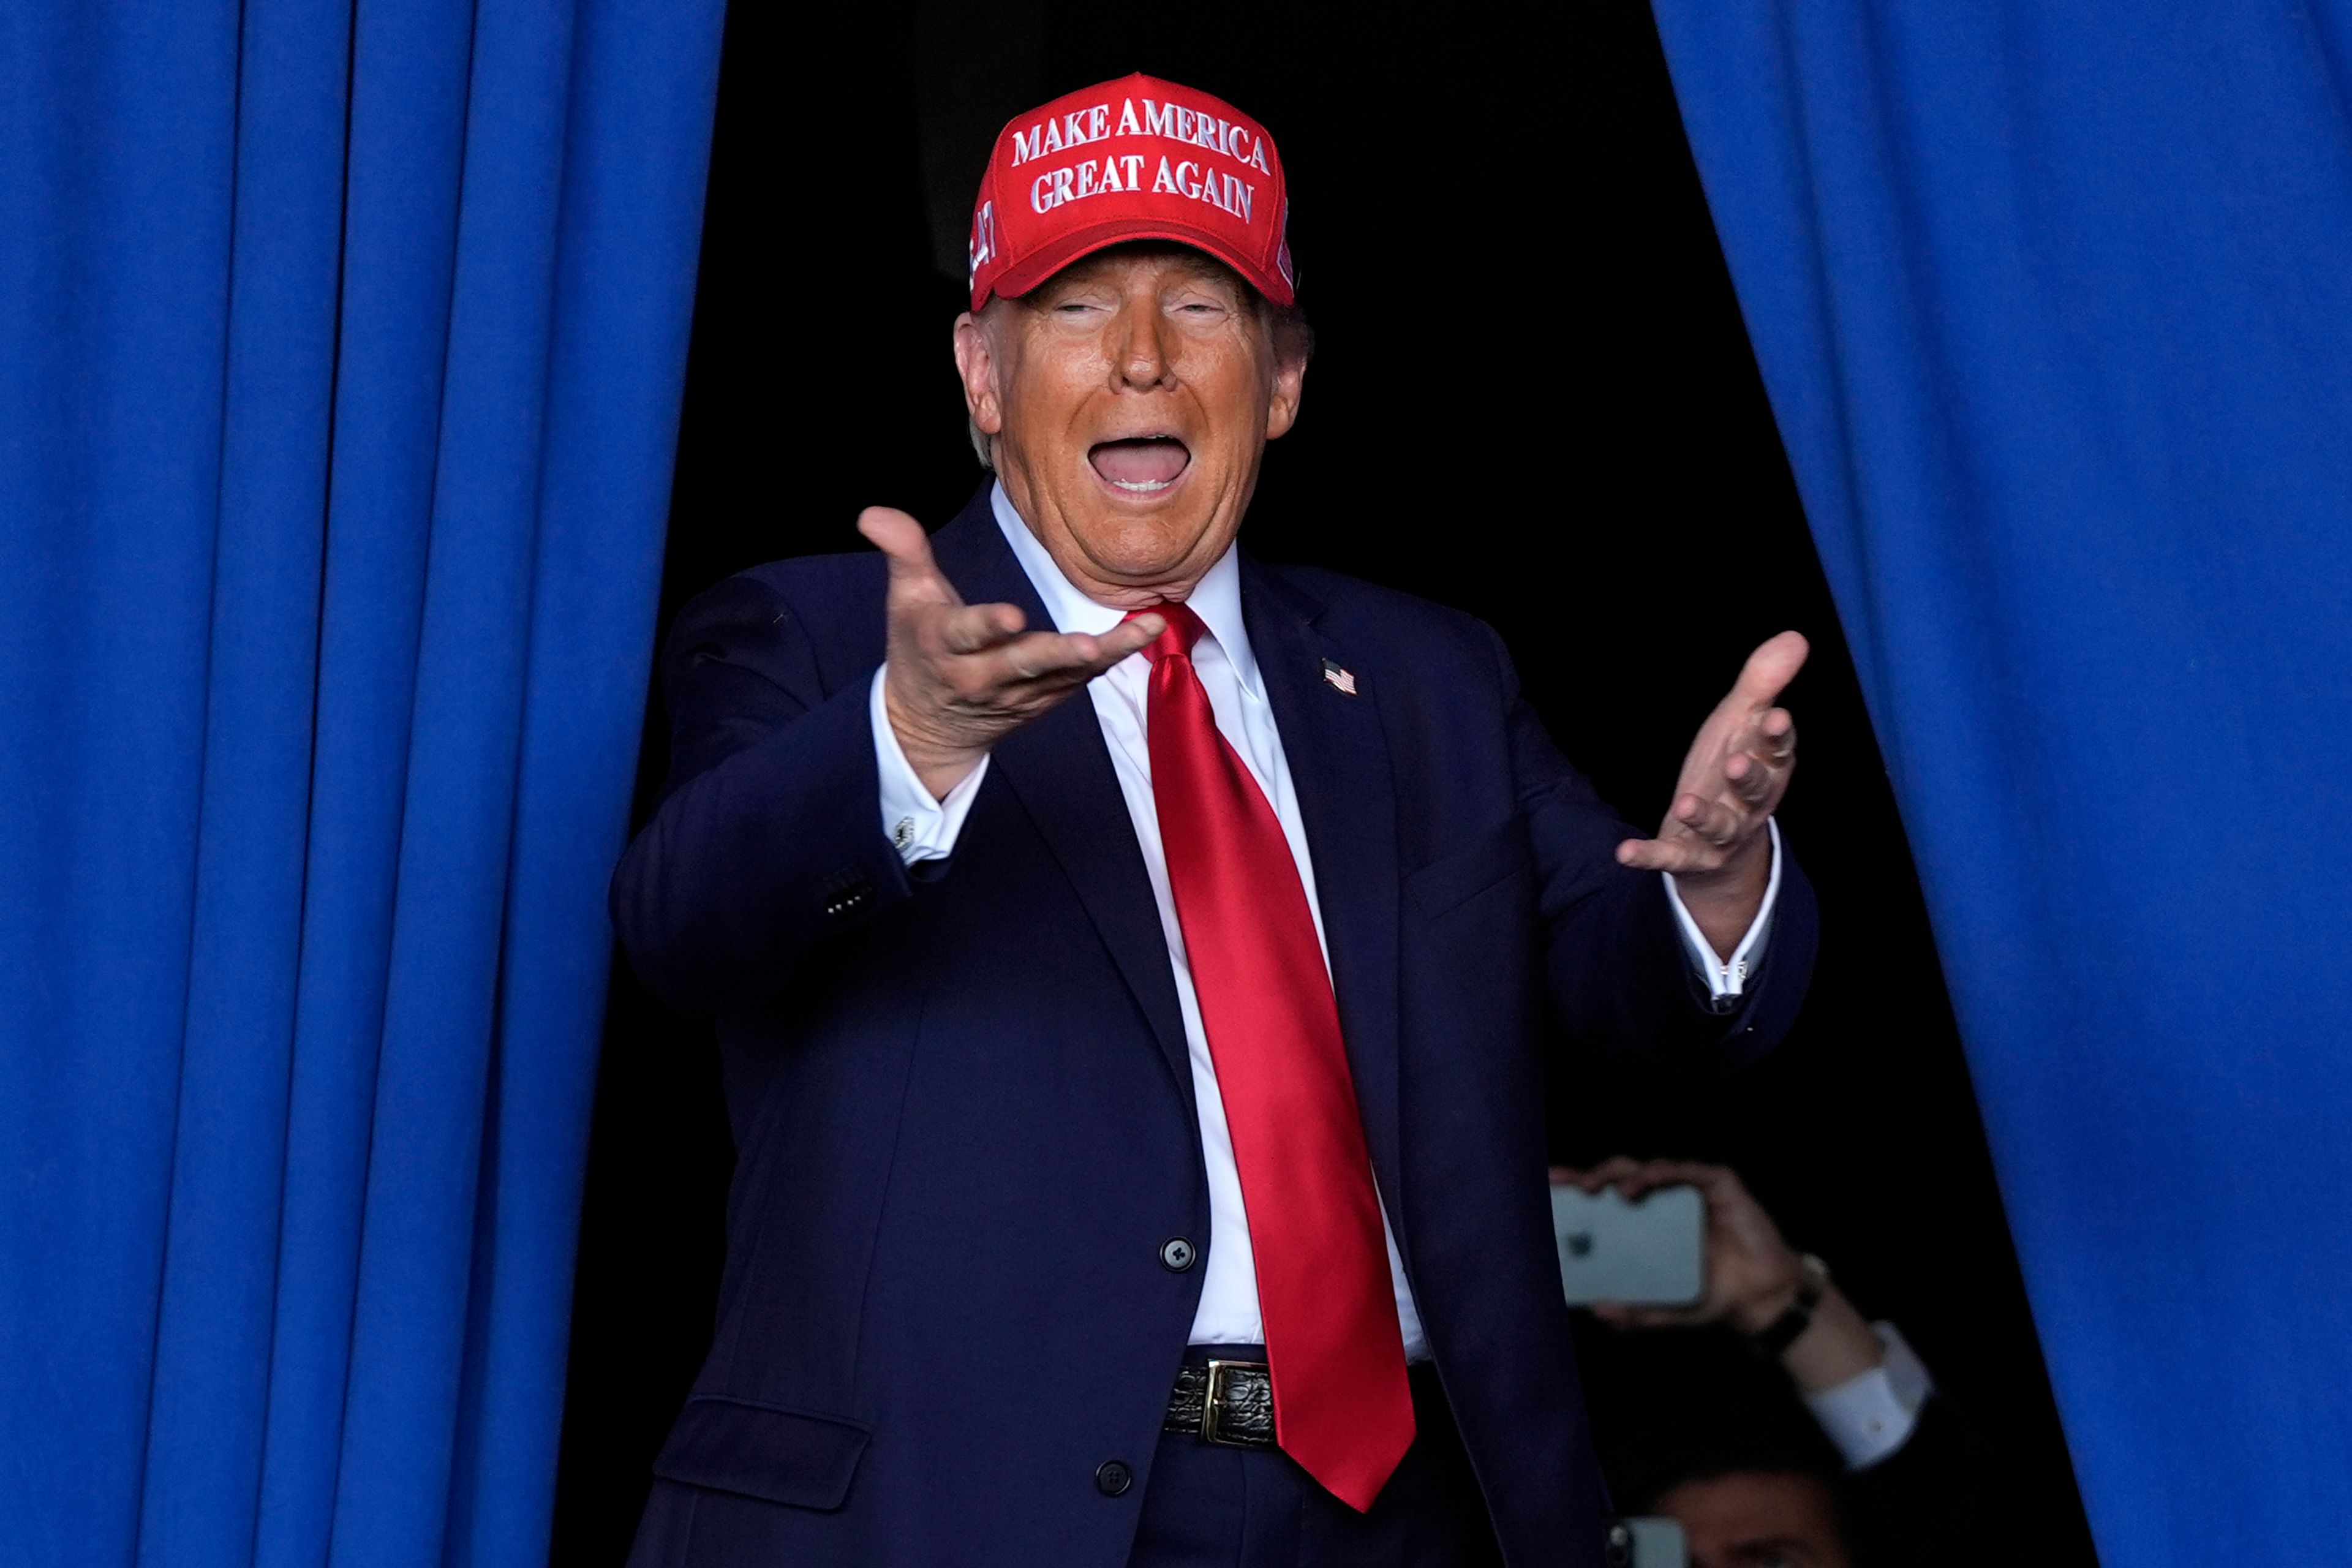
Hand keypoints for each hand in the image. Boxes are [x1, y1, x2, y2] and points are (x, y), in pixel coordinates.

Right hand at [859, 508, 1163, 798]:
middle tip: (1087, 646)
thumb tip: (873, 512)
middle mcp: (983, 676)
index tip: (1012, 617)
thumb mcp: (905, 600)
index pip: (965, 634)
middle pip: (1022, 665)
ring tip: (1146, 629)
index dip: (987, 626)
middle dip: (1055, 656)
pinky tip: (1146, 632)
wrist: (929, 725)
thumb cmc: (919, 649)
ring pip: (1064, 675)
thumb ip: (902, 553)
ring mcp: (1018, 694)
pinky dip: (1112, 659)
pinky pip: (1081, 680)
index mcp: (944, 646)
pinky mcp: (1045, 700)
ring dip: (1106, 655)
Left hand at [1552, 1157, 1803, 1334]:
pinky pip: (1691, 1170)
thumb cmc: (1712, 1295)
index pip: (1605, 1199)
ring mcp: (1691, 1190)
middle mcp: (1664, 1201)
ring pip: (1651, 1168)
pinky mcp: (1720, 1184)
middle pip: (1621, 1176)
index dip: (1579, 1187)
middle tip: (1579, 1188)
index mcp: (1645, 1224)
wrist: (1762, 1299)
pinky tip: (1656, 1179)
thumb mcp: (1669, 1308)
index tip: (1551, 1184)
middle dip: (1596, 1176)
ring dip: (1630, 1176)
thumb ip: (1637, 1311)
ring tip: (1616, 1193)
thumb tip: (1599, 1311)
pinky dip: (1670, 1171)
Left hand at [1616, 631, 1805, 954]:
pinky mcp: (1688, 855)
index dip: (1777, 736)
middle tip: (1737, 762)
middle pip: (1756, 792)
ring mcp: (1720, 834)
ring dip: (1705, 816)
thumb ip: (1762, 683)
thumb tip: (1795, 637)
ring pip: (1719, 828)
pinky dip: (1649, 856)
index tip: (1776, 717)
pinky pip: (1670, 857)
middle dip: (1748, 778)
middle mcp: (1750, 803)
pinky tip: (1624, 852)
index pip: (1778, 750)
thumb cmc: (1732, 766)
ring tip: (1686, 803)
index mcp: (1767, 767)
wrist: (1719, 838)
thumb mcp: (1740, 722)